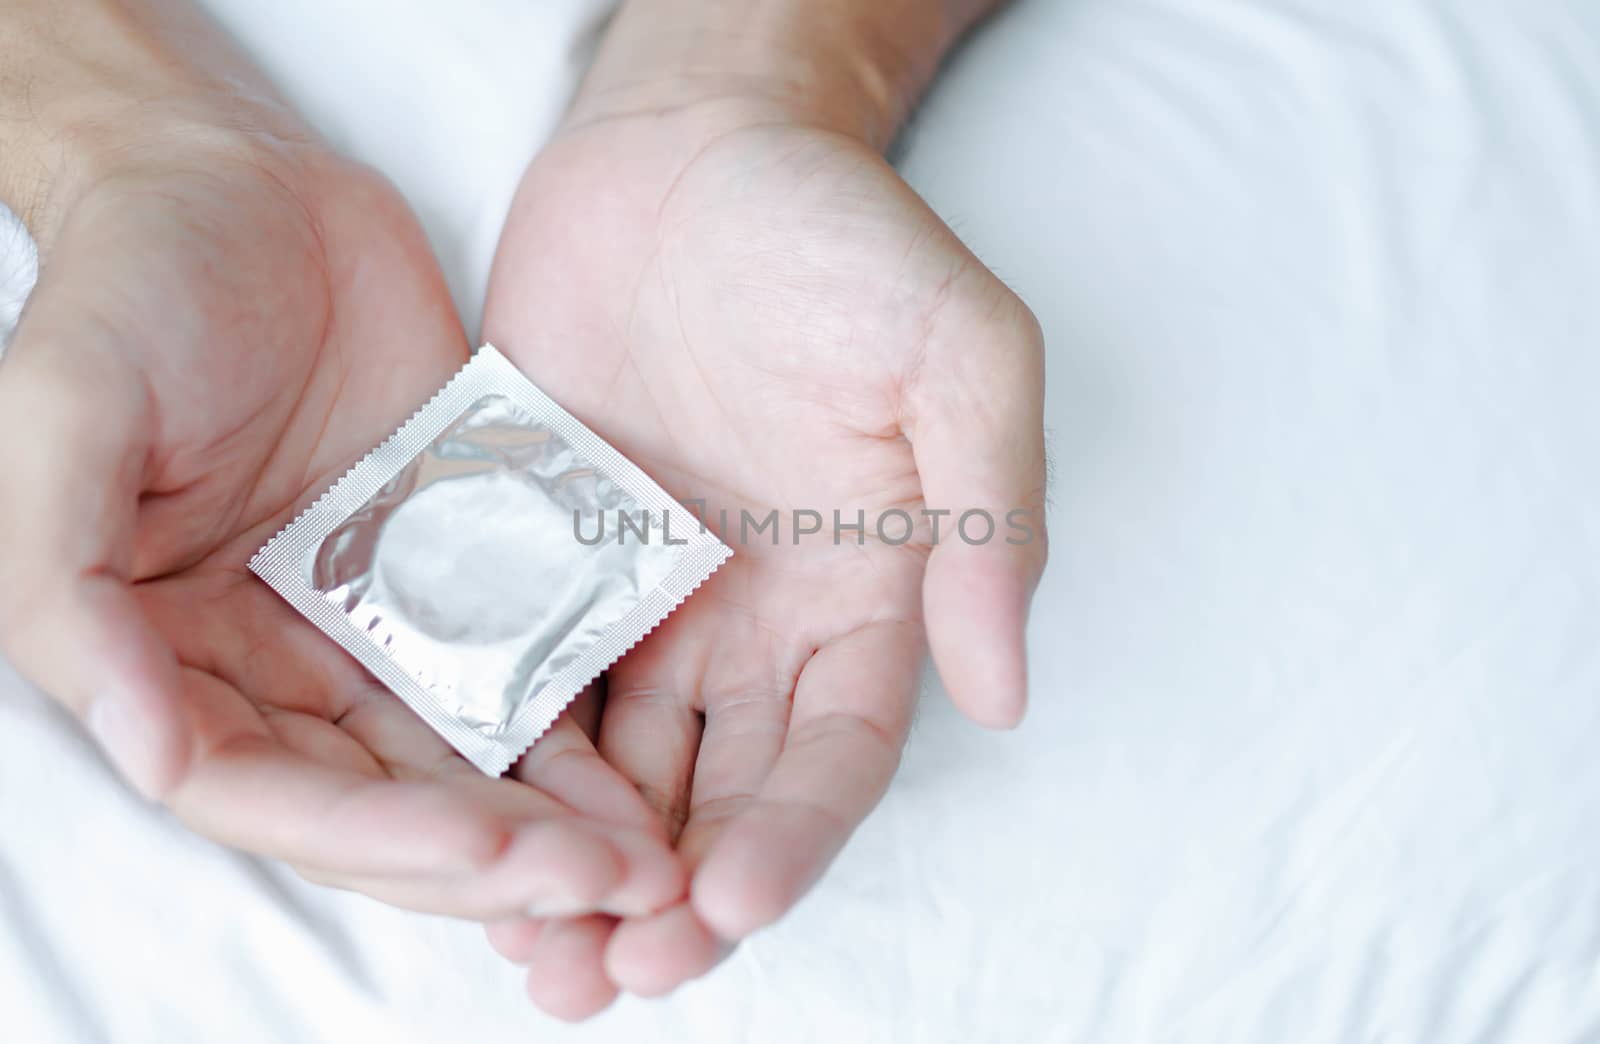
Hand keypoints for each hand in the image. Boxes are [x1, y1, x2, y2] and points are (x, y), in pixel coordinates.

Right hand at [0, 104, 681, 918]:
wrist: (247, 186)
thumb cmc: (134, 286)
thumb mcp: (66, 414)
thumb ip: (70, 584)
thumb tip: (149, 748)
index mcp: (160, 657)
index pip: (269, 794)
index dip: (380, 839)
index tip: (495, 854)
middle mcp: (264, 670)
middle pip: (383, 806)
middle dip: (494, 862)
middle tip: (614, 889)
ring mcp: (365, 630)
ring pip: (461, 765)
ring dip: (551, 829)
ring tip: (650, 867)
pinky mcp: (449, 578)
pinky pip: (514, 674)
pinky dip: (575, 739)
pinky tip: (649, 780)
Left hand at [481, 98, 1046, 1013]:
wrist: (689, 146)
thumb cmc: (839, 236)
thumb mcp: (960, 352)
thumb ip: (989, 518)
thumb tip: (1001, 692)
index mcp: (863, 595)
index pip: (834, 754)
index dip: (791, 840)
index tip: (731, 905)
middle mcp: (755, 621)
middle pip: (720, 793)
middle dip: (676, 895)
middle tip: (614, 975)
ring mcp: (643, 598)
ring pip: (616, 768)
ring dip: (582, 868)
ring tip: (535, 962)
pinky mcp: (543, 559)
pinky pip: (517, 680)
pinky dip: (498, 766)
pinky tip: (455, 832)